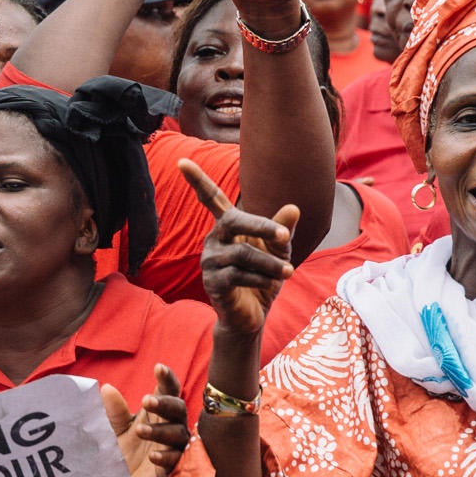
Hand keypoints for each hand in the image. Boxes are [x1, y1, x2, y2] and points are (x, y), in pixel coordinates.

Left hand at [103, 364, 188, 476]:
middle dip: (165, 403)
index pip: (167, 390)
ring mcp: (171, 447)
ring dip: (160, 430)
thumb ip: (113, 412)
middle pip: (178, 408)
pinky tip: (152, 455)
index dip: (166, 378)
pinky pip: (176, 459)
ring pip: (179, 433)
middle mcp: (167, 426)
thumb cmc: (117, 454)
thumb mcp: (112, 431)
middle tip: (146, 401)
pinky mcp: (171, 469)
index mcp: (154, 412)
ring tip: (140, 431)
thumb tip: (107, 388)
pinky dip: (165, 455)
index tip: (158, 367)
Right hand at [182, 158, 296, 335]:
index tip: (181, 161)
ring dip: (270, 263)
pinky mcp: (212, 283)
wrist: (252, 315)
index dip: (197, 181)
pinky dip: (261, 278)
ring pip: (243, 253)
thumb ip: (281, 229)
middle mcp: (214, 240)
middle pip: (233, 221)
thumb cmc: (262, 277)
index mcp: (227, 227)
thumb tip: (293, 208)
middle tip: (284, 235)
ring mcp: (210, 261)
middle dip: (260, 225)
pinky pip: (238, 274)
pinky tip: (272, 283)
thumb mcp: (277, 251)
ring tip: (288, 272)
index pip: (210, 199)